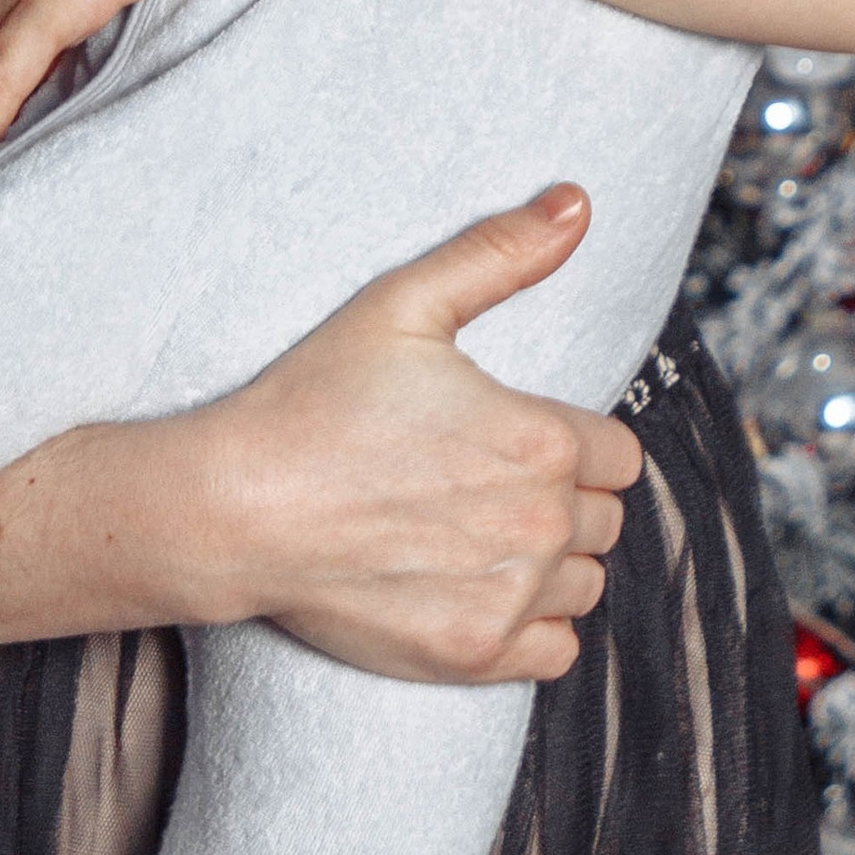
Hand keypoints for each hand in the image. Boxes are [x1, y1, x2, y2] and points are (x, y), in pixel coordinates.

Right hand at [192, 187, 642, 683]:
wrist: (235, 506)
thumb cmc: (313, 400)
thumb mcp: (404, 304)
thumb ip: (501, 253)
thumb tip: (577, 202)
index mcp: (542, 440)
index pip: (619, 456)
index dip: (574, 446)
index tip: (518, 443)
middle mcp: (541, 523)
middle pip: (605, 521)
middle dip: (564, 502)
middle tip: (486, 487)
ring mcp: (509, 595)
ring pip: (586, 586)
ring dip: (553, 566)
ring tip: (480, 539)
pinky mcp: (473, 652)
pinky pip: (558, 651)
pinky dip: (534, 628)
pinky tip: (480, 590)